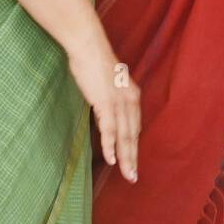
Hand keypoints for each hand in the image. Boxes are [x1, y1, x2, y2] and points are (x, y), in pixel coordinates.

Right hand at [68, 35, 140, 182]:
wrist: (88, 47)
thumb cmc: (94, 62)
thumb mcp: (107, 82)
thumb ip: (110, 96)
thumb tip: (106, 108)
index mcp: (132, 94)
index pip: (135, 125)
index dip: (134, 144)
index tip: (132, 159)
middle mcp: (130, 99)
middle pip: (133, 134)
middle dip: (133, 157)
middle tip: (133, 176)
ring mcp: (119, 102)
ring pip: (124, 136)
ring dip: (126, 157)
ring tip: (127, 174)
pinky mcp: (106, 103)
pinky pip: (109, 129)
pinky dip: (110, 146)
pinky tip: (111, 159)